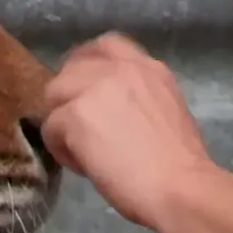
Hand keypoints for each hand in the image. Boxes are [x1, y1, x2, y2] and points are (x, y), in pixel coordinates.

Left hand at [41, 32, 217, 230]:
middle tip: (77, 127)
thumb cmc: (181, 164)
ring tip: (81, 151)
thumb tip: (114, 110)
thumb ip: (138, 98)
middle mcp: (120, 68)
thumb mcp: (167, 110)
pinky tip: (83, 167)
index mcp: (148, 68)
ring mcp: (94, 87)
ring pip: (55, 95)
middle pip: (72, 68)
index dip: (88, 64)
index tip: (84, 89)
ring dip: (62, 122)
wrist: (180, 187)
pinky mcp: (75, 114)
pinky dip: (61, 150)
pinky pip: (51, 128)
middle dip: (68, 95)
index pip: (107, 45)